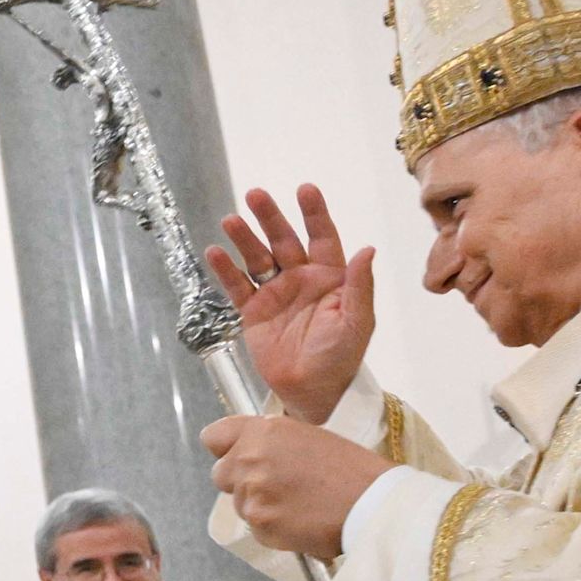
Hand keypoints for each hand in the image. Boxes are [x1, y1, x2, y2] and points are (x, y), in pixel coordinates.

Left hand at [203, 412, 392, 559]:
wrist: (373, 503)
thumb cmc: (351, 468)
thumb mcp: (308, 436)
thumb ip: (271, 442)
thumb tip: (249, 451)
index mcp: (263, 430)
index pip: (214, 437)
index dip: (226, 448)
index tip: (238, 456)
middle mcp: (249, 458)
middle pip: (221, 475)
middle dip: (241, 481)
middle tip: (276, 486)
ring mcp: (251, 493)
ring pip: (238, 504)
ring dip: (259, 506)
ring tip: (297, 504)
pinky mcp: (260, 524)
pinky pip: (255, 528)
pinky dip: (272, 528)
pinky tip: (300, 520)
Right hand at [210, 185, 377, 421]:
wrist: (313, 390)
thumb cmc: (341, 356)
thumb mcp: (358, 321)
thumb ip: (360, 285)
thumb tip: (366, 249)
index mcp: (330, 277)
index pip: (322, 237)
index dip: (314, 213)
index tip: (305, 190)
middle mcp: (301, 278)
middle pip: (283, 240)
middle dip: (270, 217)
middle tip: (255, 195)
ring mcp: (275, 293)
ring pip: (257, 258)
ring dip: (244, 239)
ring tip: (230, 221)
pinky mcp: (253, 311)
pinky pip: (237, 286)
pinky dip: (225, 270)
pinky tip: (215, 253)